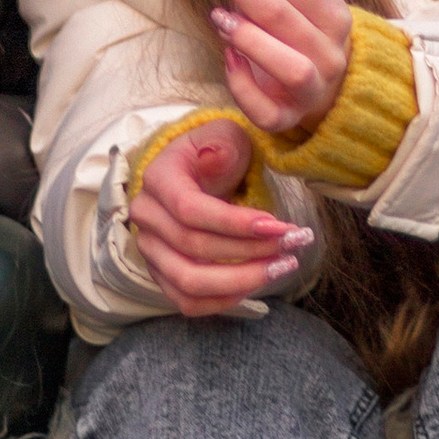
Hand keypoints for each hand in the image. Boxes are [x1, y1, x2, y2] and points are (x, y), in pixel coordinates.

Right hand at [130, 118, 312, 317]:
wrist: (197, 173)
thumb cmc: (217, 154)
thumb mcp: (224, 136)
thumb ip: (222, 145)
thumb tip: (214, 157)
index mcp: (158, 179)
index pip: (190, 210)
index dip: (234, 223)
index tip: (278, 226)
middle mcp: (146, 217)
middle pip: (193, 249)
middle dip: (250, 251)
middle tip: (292, 245)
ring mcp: (150, 250)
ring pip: (188, 282)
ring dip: (241, 281)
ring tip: (281, 266)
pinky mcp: (162, 274)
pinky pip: (188, 302)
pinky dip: (225, 299)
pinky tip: (257, 282)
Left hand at [180, 0, 353, 135]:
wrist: (328, 95)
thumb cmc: (298, 36)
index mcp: (330, 11)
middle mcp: (329, 49)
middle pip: (281, 12)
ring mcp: (313, 87)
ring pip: (290, 66)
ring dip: (251, 39)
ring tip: (216, 15)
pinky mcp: (289, 118)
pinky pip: (267, 111)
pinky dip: (244, 87)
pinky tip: (227, 59)